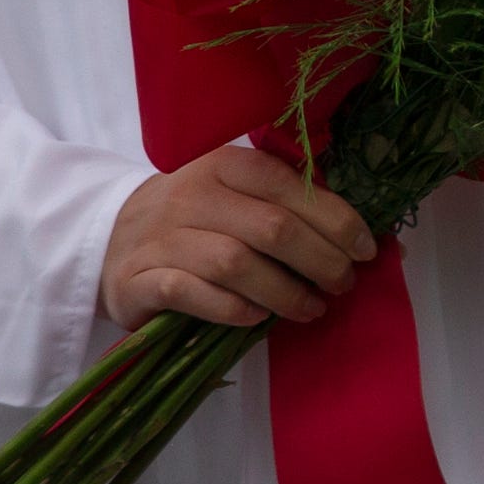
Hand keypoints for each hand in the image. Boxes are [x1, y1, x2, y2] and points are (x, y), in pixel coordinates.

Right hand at [98, 144, 376, 329]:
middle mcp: (192, 195)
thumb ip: (293, 206)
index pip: (290, 187)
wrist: (113, 236)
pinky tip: (257, 318)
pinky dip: (232, 308)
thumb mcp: (240, 195)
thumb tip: (370, 238)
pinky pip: (192, 293)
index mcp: (225, 164)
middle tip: (343, 284)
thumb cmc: (198, 218)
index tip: (366, 250)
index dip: (336, 219)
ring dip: (284, 292)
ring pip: (235, 262)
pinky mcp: (138, 279)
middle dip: (320, 260)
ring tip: (312, 309)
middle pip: (271, 227)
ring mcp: (161, 237)